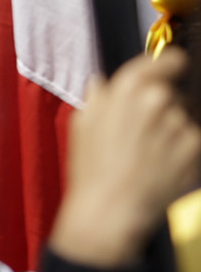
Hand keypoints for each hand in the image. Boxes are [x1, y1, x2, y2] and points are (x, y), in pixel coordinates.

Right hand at [52, 52, 200, 268]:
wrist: (110, 211)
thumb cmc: (91, 170)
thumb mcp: (81, 127)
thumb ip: (98, 98)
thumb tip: (104, 84)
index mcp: (127, 89)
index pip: (166, 60)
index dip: (170, 65)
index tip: (171, 69)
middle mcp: (157, 100)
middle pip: (172, 94)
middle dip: (161, 109)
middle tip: (141, 135)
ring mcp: (179, 122)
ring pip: (182, 118)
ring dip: (169, 132)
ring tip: (146, 156)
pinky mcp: (194, 145)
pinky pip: (191, 140)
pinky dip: (179, 152)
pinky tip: (158, 167)